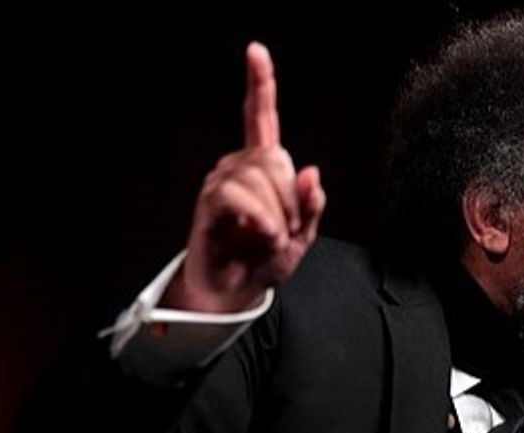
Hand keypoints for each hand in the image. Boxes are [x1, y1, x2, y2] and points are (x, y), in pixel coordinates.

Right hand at [163, 42, 325, 312]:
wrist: (235, 291)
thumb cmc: (266, 260)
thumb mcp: (304, 235)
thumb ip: (313, 205)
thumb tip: (313, 172)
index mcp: (262, 168)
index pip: (261, 118)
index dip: (260, 85)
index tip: (255, 50)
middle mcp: (237, 165)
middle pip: (277, 158)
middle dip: (293, 198)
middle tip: (288, 229)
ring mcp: (220, 181)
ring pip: (262, 177)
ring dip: (279, 214)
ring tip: (272, 237)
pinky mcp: (210, 201)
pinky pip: (241, 195)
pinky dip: (262, 218)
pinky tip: (262, 235)